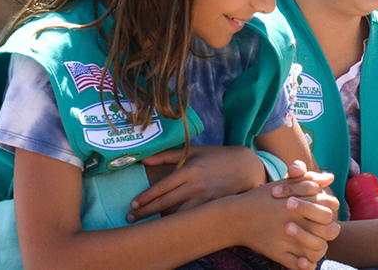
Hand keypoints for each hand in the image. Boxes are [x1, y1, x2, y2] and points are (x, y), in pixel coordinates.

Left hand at [129, 145, 263, 220]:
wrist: (245, 166)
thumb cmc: (215, 156)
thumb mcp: (192, 151)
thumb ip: (167, 155)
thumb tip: (143, 158)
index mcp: (190, 170)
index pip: (163, 186)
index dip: (147, 197)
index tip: (134, 204)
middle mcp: (197, 185)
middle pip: (167, 202)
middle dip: (147, 211)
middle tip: (132, 218)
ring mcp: (206, 198)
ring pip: (179, 214)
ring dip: (161, 220)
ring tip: (146, 226)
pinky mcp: (213, 206)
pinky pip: (192, 217)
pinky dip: (179, 221)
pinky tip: (168, 226)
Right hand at [233, 161, 340, 269]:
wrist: (236, 217)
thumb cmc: (263, 198)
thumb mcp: (285, 184)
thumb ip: (309, 180)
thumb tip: (330, 178)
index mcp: (299, 202)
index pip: (330, 208)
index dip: (330, 211)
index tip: (322, 214)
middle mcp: (295, 220)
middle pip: (329, 230)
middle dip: (328, 230)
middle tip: (320, 230)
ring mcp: (287, 238)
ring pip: (318, 248)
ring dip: (319, 248)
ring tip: (313, 244)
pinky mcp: (277, 253)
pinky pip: (298, 264)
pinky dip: (304, 264)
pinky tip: (303, 260)